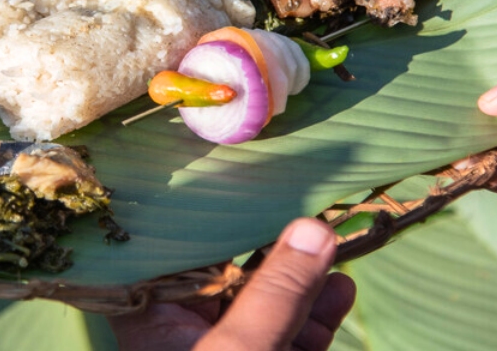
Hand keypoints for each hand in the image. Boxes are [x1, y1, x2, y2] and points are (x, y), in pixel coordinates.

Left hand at [108, 218, 355, 350]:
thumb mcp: (242, 348)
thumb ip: (277, 293)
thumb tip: (314, 227)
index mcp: (154, 317)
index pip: (175, 246)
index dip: (206, 207)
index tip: (239, 164)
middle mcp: (187, 327)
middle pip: (232, 267)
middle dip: (271, 236)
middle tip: (304, 194)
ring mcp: (231, 344)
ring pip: (270, 298)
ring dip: (305, 273)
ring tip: (333, 237)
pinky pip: (296, 329)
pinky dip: (321, 310)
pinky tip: (342, 288)